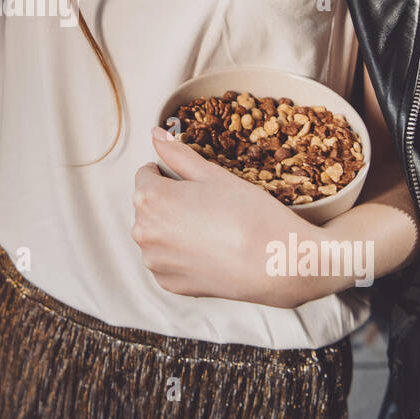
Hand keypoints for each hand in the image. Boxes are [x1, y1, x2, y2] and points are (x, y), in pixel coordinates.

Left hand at [132, 127, 320, 305]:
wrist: (276, 262)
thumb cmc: (248, 214)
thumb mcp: (213, 175)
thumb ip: (178, 154)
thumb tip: (156, 135)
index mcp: (149, 198)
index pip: (145, 175)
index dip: (168, 174)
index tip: (191, 182)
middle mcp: (143, 231)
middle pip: (148, 206)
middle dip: (170, 202)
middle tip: (206, 206)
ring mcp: (154, 261)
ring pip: (156, 235)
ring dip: (172, 229)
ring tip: (210, 229)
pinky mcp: (168, 283)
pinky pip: (166, 262)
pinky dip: (181, 255)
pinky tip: (208, 251)